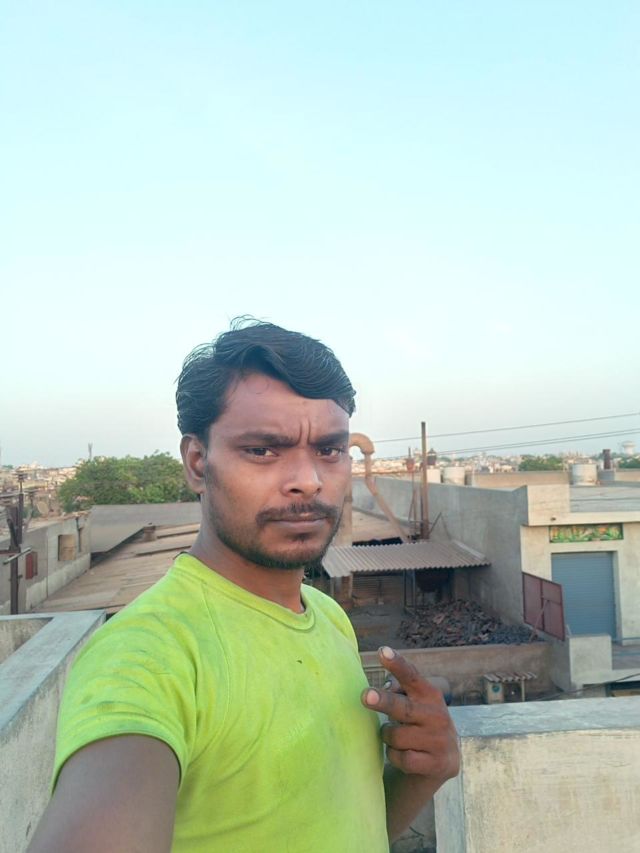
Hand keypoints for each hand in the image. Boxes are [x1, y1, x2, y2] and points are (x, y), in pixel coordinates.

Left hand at [361, 646, 459, 783]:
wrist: (443, 761)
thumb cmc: (418, 723)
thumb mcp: (414, 703)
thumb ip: (399, 691)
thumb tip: (382, 688)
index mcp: (429, 694)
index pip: (411, 676)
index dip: (397, 664)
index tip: (383, 652)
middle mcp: (437, 715)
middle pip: (402, 707)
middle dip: (383, 701)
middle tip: (365, 696)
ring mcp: (438, 740)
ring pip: (396, 736)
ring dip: (387, 736)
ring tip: (394, 737)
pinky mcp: (436, 764)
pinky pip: (402, 759)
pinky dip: (395, 757)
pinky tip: (402, 755)